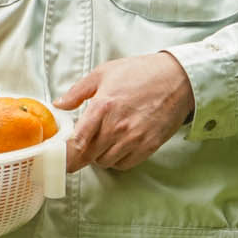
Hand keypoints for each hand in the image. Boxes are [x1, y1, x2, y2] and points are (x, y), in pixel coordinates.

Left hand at [54, 52, 195, 171]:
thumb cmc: (140, 73)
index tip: (60, 155)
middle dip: (81, 153)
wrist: (177, 78)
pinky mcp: (149, 146)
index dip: (65, 153)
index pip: (76, 142)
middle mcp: (117, 127)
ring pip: (105, 162)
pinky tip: (118, 146)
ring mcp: (134, 138)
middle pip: (88, 155)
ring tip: (102, 142)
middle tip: (81, 146)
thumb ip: (77, 91)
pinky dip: (117, 160)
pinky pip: (125, 164)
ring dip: (99, 156)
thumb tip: (59, 105)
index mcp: (102, 107)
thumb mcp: (103, 73)